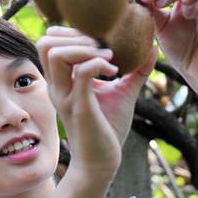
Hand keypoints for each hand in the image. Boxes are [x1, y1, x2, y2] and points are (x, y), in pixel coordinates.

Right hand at [35, 30, 123, 179]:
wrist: (102, 164)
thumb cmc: (108, 129)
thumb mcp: (122, 92)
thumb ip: (134, 70)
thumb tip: (151, 47)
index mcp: (61, 81)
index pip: (49, 43)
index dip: (69, 33)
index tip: (97, 42)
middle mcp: (57, 86)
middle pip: (45, 43)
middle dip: (75, 36)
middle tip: (103, 47)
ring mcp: (66, 96)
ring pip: (56, 54)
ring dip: (85, 48)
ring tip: (109, 57)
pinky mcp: (80, 107)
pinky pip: (81, 73)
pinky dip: (98, 64)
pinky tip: (114, 71)